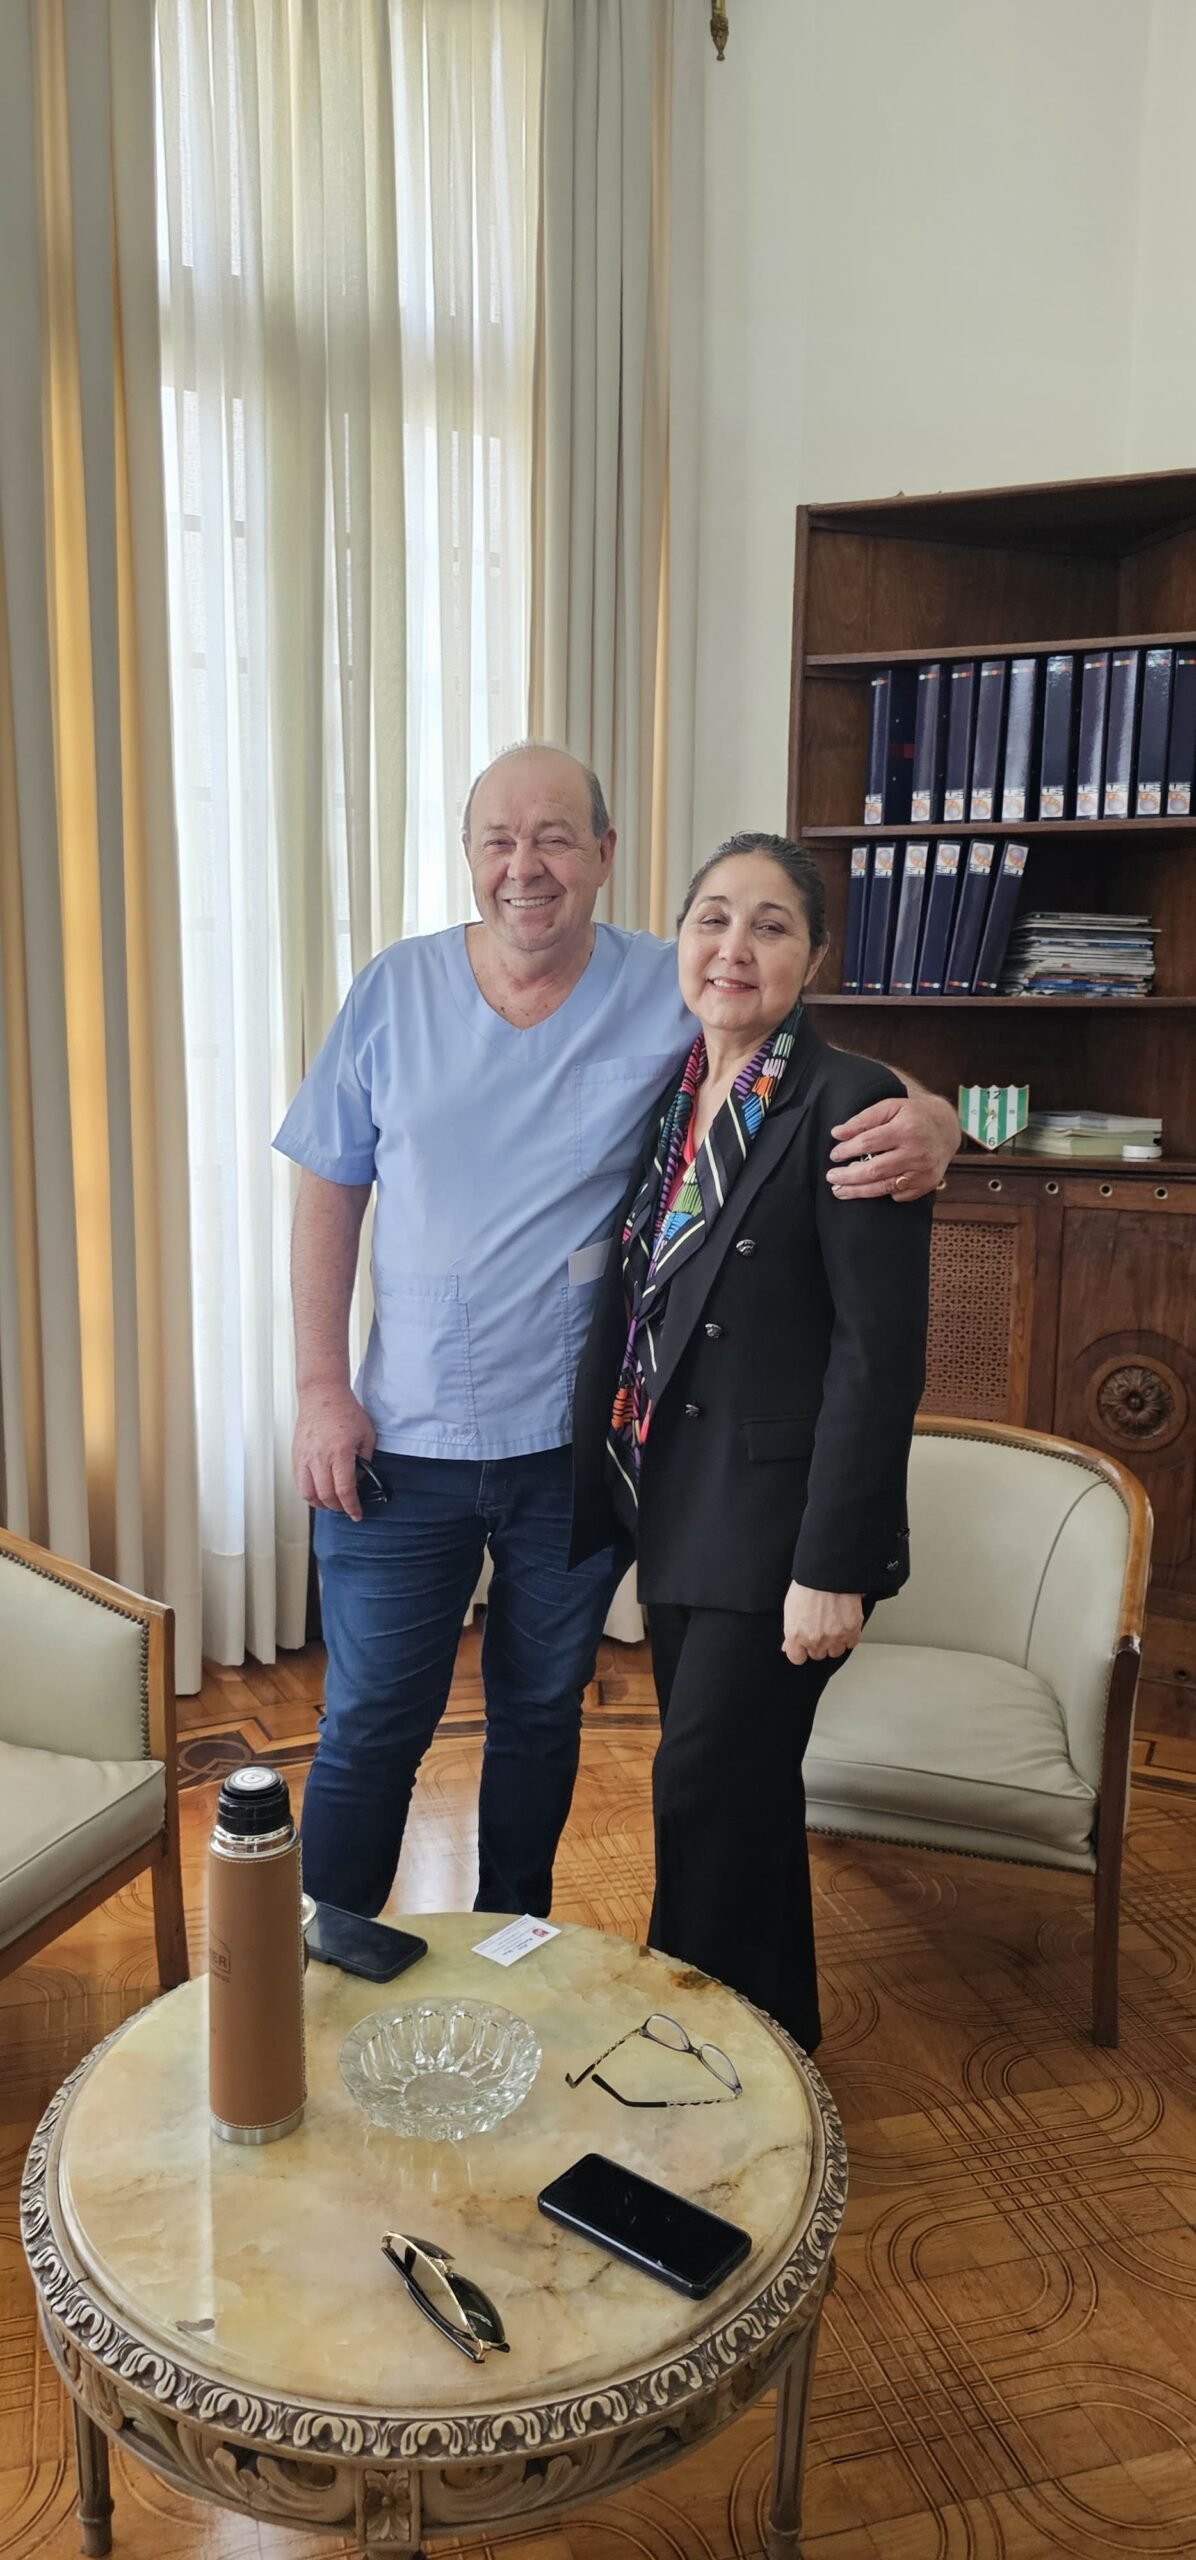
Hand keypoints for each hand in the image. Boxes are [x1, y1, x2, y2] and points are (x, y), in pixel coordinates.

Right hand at [293, 1384, 375, 1516]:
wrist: (322, 1395)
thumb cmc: (345, 1411)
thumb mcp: (367, 1436)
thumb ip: (365, 1461)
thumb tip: (359, 1480)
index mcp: (339, 1453)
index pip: (344, 1490)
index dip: (352, 1507)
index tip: (357, 1514)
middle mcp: (319, 1457)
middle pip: (325, 1496)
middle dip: (338, 1508)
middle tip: (347, 1508)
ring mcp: (304, 1457)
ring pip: (307, 1494)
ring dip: (320, 1504)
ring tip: (332, 1503)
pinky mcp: (296, 1456)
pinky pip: (299, 1482)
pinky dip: (309, 1492)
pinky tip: (319, 1491)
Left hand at [782, 1584, 862, 1666]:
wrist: (828, 1573)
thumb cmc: (808, 1585)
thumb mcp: (790, 1608)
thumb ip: (790, 1631)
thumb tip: (788, 1645)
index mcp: (796, 1635)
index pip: (797, 1658)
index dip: (801, 1651)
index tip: (804, 1646)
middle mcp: (815, 1640)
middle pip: (817, 1655)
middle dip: (818, 1644)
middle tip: (820, 1629)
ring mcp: (834, 1637)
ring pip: (835, 1652)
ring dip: (835, 1642)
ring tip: (833, 1625)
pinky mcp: (851, 1631)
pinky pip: (851, 1643)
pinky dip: (850, 1635)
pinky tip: (845, 1624)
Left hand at [826, 1088, 959, 1200]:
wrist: (946, 1129)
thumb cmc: (913, 1116)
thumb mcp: (890, 1107)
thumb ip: (863, 1119)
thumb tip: (837, 1133)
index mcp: (906, 1129)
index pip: (868, 1143)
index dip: (848, 1150)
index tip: (834, 1155)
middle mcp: (916, 1152)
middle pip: (874, 1170)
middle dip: (848, 1176)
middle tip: (831, 1177)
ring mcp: (923, 1171)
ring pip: (883, 1187)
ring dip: (858, 1191)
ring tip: (839, 1191)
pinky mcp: (926, 1184)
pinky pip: (898, 1195)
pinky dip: (882, 1193)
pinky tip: (870, 1189)